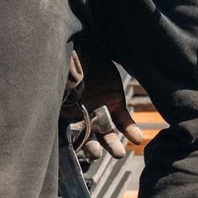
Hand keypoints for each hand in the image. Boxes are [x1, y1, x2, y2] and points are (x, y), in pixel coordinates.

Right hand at [72, 43, 147, 159]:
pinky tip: (137, 139)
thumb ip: (63, 89)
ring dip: (112, 144)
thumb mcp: (61, 75)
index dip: (73, 143)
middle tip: (97, 154)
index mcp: (65, 111)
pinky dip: (130, 130)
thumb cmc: (67, 60)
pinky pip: (123, 120)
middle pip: (87, 137)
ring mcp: (99, 110)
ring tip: (119, 153)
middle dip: (92, 147)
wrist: (85, 44)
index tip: (73, 146)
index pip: (67, 134)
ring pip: (106, 132)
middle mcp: (81, 115)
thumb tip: (63, 97)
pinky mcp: (115, 103)